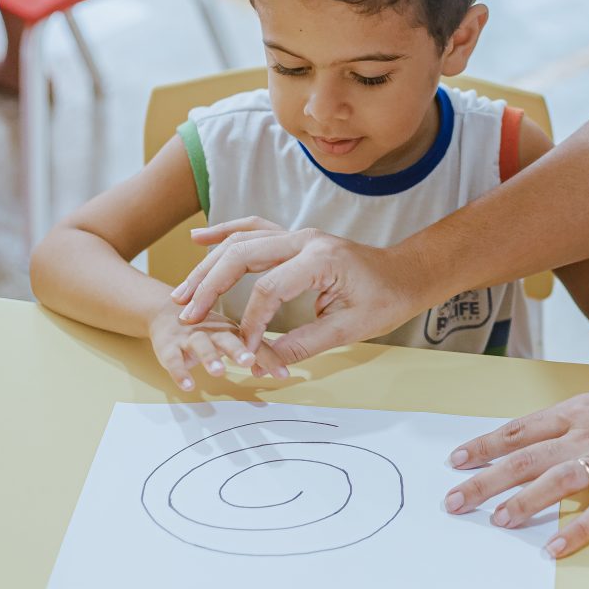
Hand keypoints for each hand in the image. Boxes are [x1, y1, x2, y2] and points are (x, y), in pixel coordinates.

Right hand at [147, 306, 288, 391]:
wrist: (165, 312)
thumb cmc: (207, 328)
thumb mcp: (232, 336)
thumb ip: (256, 352)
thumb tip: (282, 371)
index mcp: (230, 329)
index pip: (253, 344)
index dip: (268, 357)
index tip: (283, 375)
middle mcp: (212, 330)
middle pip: (226, 337)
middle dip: (237, 349)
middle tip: (248, 360)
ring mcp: (189, 337)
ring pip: (200, 345)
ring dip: (209, 357)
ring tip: (218, 372)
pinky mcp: (169, 346)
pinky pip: (173, 359)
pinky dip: (179, 372)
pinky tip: (188, 385)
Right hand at [171, 219, 429, 362]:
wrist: (406, 274)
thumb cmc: (386, 299)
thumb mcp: (352, 328)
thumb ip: (307, 341)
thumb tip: (266, 359)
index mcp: (321, 259)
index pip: (269, 288)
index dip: (250, 320)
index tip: (243, 349)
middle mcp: (305, 239)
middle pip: (243, 255)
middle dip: (210, 286)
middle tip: (188, 315)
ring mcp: (298, 235)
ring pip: (241, 241)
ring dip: (209, 265)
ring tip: (183, 292)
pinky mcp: (295, 239)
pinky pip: (253, 229)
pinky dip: (224, 233)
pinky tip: (198, 239)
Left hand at [443, 379, 588, 556]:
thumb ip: (570, 421)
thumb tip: (534, 439)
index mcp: (575, 413)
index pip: (518, 431)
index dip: (484, 446)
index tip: (455, 461)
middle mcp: (585, 436)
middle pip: (525, 459)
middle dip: (484, 480)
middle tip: (453, 501)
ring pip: (556, 482)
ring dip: (524, 502)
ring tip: (497, 521)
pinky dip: (576, 531)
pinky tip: (554, 548)